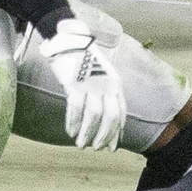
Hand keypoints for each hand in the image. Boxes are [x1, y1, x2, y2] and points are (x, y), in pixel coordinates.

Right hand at [38, 18, 126, 150]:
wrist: (72, 42)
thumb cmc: (86, 63)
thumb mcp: (103, 77)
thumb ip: (105, 95)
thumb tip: (103, 118)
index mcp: (116, 85)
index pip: (120, 114)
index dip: (116, 133)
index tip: (110, 148)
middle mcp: (108, 85)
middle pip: (110, 117)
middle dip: (104, 137)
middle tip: (95, 148)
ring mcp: (92, 84)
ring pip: (94, 116)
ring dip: (87, 133)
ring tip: (81, 144)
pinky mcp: (76, 83)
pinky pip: (76, 108)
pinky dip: (74, 123)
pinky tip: (70, 132)